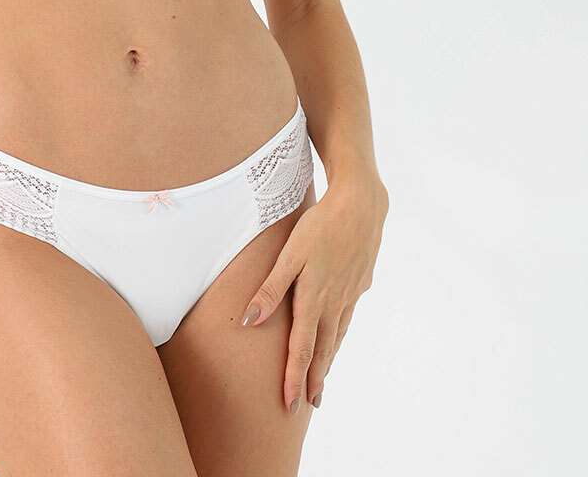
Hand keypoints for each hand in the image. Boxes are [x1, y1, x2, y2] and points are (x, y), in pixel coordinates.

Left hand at [239, 175, 388, 412]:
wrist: (363, 205)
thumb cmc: (319, 225)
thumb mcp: (289, 254)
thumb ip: (270, 288)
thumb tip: (249, 321)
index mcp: (314, 298)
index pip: (301, 348)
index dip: (294, 378)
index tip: (291, 405)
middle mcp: (335, 302)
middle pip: (323, 349)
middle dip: (314, 378)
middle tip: (310, 404)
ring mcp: (351, 293)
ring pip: (338, 335)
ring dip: (329, 360)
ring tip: (323, 380)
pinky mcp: (361, 282)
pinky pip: (348, 316)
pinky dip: (340, 334)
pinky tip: (338, 334)